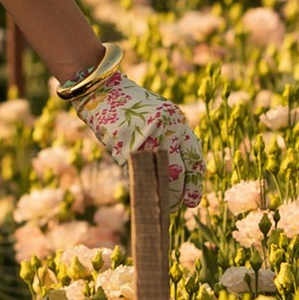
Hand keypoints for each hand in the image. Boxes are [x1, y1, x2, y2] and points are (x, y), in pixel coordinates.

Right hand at [69, 65, 202, 212]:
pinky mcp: (123, 149)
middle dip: (178, 195)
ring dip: (161, 196)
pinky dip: (142, 186)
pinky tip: (145, 190)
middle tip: (176, 206)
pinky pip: (137, 175)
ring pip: (157, 179)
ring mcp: (142, 140)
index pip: (194, 159)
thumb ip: (175, 139)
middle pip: (176, 174)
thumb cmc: (137, 107)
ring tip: (163, 205)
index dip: (195, 185)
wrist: (104, 93)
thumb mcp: (163, 117)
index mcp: (176, 121)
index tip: (192, 202)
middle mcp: (162, 131)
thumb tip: (183, 177)